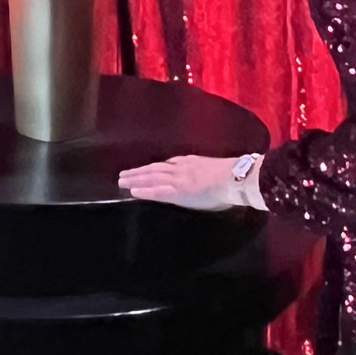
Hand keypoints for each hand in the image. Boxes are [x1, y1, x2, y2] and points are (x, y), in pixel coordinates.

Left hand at [119, 154, 257, 212]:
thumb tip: (202, 179)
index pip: (167, 165)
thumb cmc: (229, 176)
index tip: (143, 170)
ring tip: (122, 181)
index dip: (153, 168)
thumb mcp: (211, 169)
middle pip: (154, 169)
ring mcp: (177, 179)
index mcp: (189, 162)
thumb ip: (203, 172)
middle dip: (138, 172)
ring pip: (151, 178)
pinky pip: (157, 191)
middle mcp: (180, 168)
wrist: (233, 177)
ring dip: (136, 179)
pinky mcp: (177, 191)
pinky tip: (133, 192)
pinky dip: (144, 190)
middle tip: (123, 175)